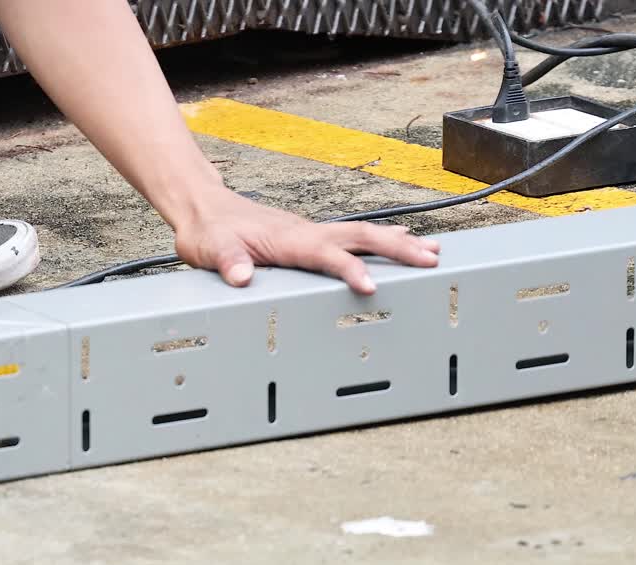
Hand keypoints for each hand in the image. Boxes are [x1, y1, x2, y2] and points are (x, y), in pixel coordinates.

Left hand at [173, 188, 439, 293]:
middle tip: (432, 259)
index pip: (326, 254)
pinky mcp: (307, 238)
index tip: (370, 286)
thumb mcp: (210, 248)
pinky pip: (350, 239)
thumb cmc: (207, 229)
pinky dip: (377, 243)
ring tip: (432, 252)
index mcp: (287, 239)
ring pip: (360, 235)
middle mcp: (305, 232)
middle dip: (396, 249)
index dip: (348, 269)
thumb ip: (228, 261)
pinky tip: (394, 245)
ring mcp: (309, 233)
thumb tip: (242, 276)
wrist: (203, 207)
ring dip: (395, 244)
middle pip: (359, 237)